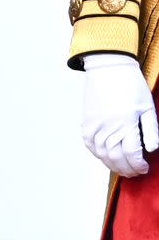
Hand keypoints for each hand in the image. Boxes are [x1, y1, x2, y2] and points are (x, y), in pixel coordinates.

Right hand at [82, 53, 158, 176]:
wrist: (108, 67)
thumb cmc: (130, 84)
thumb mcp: (147, 106)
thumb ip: (151, 130)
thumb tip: (152, 150)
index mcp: (126, 123)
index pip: (132, 154)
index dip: (138, 165)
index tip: (144, 168)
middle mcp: (108, 127)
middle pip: (116, 158)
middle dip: (126, 169)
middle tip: (134, 173)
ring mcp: (95, 125)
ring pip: (102, 154)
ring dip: (112, 165)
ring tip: (121, 169)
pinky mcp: (86, 122)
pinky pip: (89, 144)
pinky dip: (97, 154)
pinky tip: (105, 157)